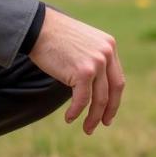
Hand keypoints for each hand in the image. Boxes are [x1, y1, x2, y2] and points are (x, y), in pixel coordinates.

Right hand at [29, 8, 124, 133]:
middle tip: (102, 124)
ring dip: (92, 117)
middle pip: (114, 90)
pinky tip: (69, 118)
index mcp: (109, 46)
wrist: (38, 28)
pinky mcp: (83, 72)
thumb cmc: (55, 37)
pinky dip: (76, 112)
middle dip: (108, 111)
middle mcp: (107, 53)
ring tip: (86, 129)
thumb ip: (93, 60)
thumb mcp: (83, 44)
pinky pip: (83, 99)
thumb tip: (95, 86)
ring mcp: (97, 62)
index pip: (117, 78)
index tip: (108, 112)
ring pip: (100, 99)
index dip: (114, 99)